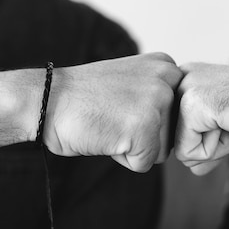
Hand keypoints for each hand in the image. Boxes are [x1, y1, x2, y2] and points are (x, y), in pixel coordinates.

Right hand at [44, 52, 182, 171]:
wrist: (44, 100)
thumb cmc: (84, 98)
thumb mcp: (131, 81)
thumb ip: (159, 93)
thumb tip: (184, 123)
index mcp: (166, 65)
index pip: (176, 113)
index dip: (147, 120)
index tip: (121, 105)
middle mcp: (167, 79)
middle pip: (172, 133)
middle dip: (143, 136)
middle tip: (112, 115)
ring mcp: (158, 102)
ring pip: (161, 151)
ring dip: (133, 147)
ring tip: (108, 122)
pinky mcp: (145, 129)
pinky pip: (144, 163)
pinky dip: (122, 158)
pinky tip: (104, 135)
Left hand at [174, 63, 228, 174]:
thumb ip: (206, 144)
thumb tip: (191, 167)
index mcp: (190, 78)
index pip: (176, 131)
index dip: (206, 141)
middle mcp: (184, 76)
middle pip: (174, 140)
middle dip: (207, 145)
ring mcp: (188, 87)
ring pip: (179, 148)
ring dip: (213, 148)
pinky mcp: (195, 103)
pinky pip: (188, 152)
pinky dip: (216, 150)